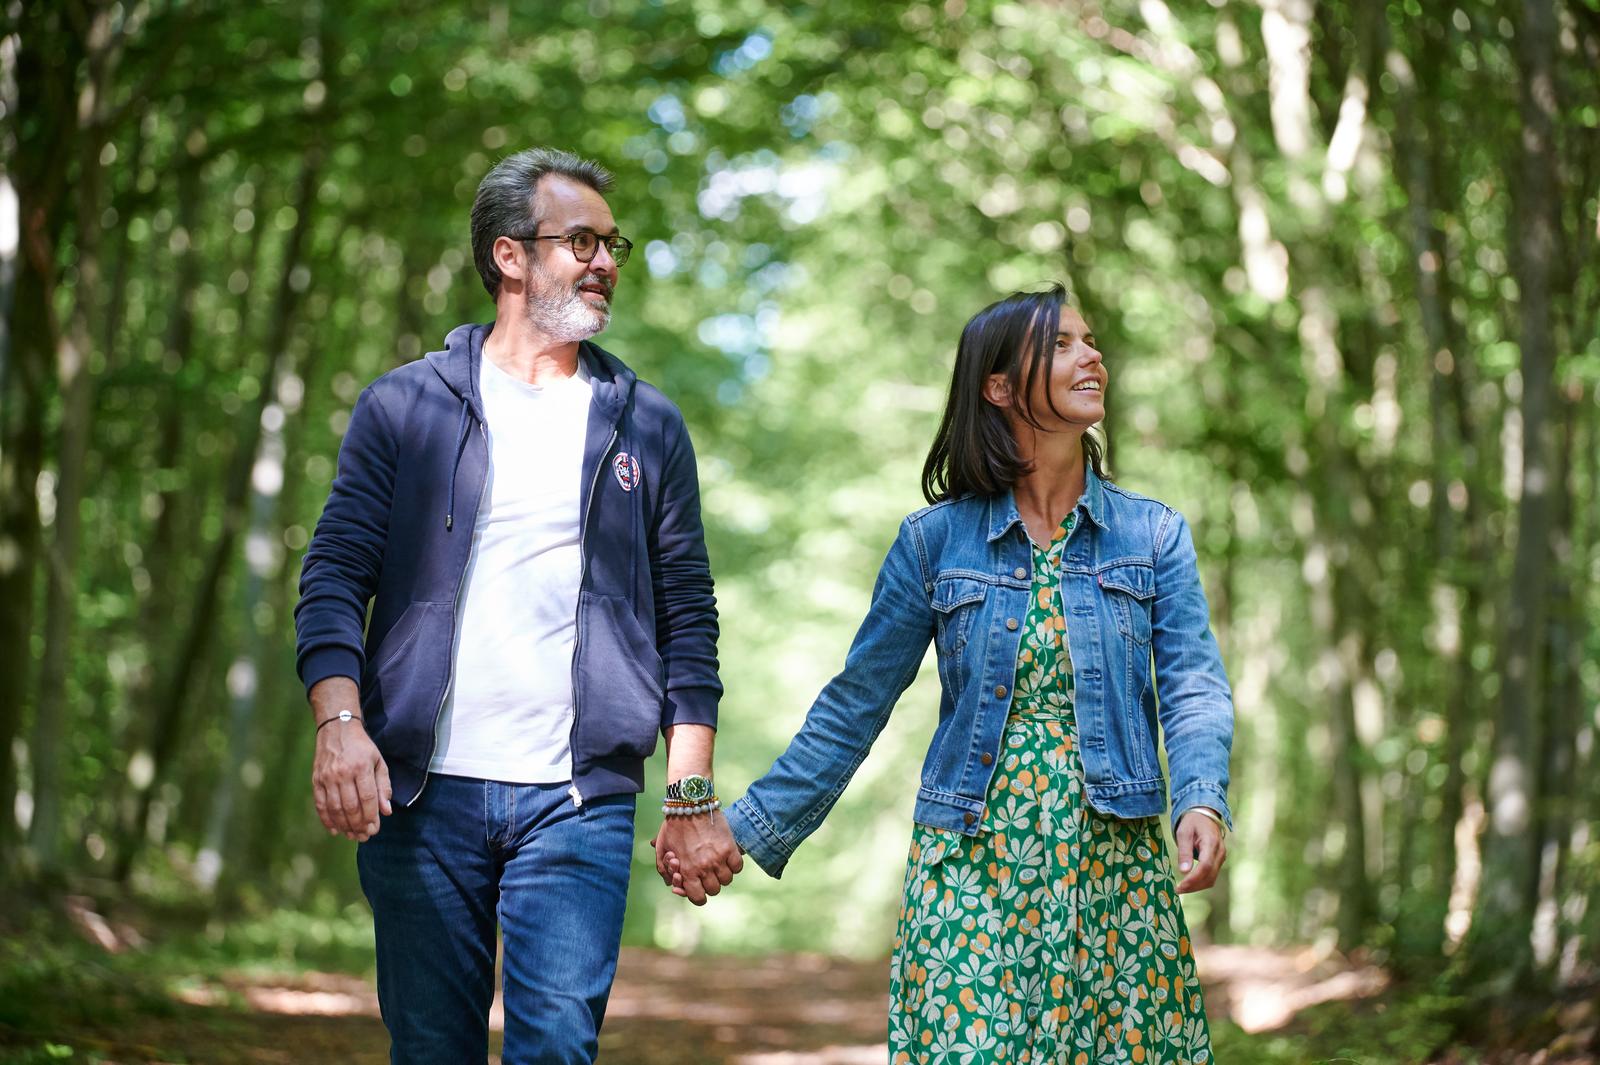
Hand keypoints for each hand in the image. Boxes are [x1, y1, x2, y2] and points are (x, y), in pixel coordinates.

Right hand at [311, 719, 391, 841]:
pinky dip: (327, 819)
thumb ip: (383, 786)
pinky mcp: (316, 780)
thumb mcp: (379, 761)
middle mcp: (342, 773)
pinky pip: (320, 804)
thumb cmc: (362, 747)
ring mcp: (327, 777)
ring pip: (335, 808)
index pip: (367, 798)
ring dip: (344, 826)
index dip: (371, 817)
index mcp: (361, 767)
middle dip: (358, 825)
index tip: (375, 829)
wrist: (337, 728)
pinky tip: (335, 830)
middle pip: (350, 807)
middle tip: (364, 837)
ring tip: (352, 835)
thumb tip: (386, 811)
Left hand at [650, 811, 741, 905]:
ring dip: (722, 874)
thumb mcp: (662, 850)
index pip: (698, 898)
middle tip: (706, 872)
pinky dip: (733, 865)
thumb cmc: (673, 826)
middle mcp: (704, 868)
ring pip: (727, 880)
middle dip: (710, 884)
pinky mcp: (730, 847)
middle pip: (714, 890)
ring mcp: (719, 858)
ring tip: (717, 864)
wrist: (689, 804)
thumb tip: (673, 885)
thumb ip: (664, 870)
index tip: (699, 888)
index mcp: (687, 870)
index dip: (699, 896)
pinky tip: (727, 857)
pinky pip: (738, 867)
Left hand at [1174, 808, 1225, 893]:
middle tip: (1177, 890)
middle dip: (1193, 886)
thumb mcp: (1184, 832)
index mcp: (1211, 843)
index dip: (1193, 879)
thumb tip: (1183, 871)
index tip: (1180, 886)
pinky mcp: (1219, 861)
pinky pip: (1211, 875)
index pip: (1205, 866)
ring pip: (1212, 879)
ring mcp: (1221, 857)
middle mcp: (1220, 852)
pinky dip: (1201, 882)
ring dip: (1197, 886)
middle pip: (1209, 876)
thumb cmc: (1192, 822)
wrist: (1205, 815)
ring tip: (1181, 888)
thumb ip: (1184, 851)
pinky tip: (1189, 883)